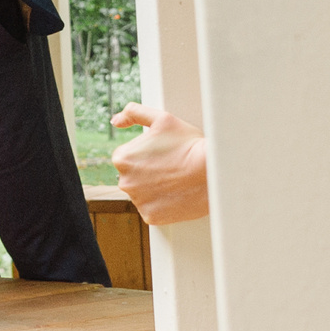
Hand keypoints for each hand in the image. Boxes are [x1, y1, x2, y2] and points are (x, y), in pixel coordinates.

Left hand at [110, 103, 209, 226]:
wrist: (213, 172)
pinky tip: (176, 193)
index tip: (163, 153)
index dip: (146, 154)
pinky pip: (153, 209)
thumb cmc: (189, 144)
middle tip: (170, 166)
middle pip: (133, 176)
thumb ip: (134, 113)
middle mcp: (124, 182)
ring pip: (142, 193)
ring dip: (154, 188)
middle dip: (148, 172)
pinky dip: (162, 204)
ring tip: (175, 179)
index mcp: (122, 158)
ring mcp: (138, 202)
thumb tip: (116, 120)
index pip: (127, 157)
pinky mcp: (151, 217)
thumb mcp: (162, 119)